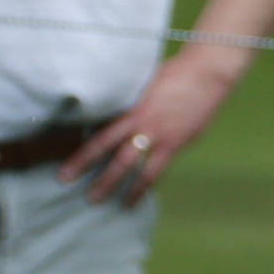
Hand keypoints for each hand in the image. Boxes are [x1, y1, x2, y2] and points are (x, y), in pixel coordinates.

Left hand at [58, 54, 238, 206]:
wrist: (208, 71)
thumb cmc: (176, 73)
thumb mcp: (145, 85)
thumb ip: (129, 103)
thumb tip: (109, 115)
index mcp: (133, 108)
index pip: (101, 136)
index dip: (82, 155)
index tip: (65, 171)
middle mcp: (143, 124)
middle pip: (112, 154)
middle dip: (92, 173)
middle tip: (71, 188)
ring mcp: (160, 135)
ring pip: (133, 167)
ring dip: (116, 187)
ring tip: (100, 201)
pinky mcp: (176, 143)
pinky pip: (156, 172)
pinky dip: (143, 187)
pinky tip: (134, 200)